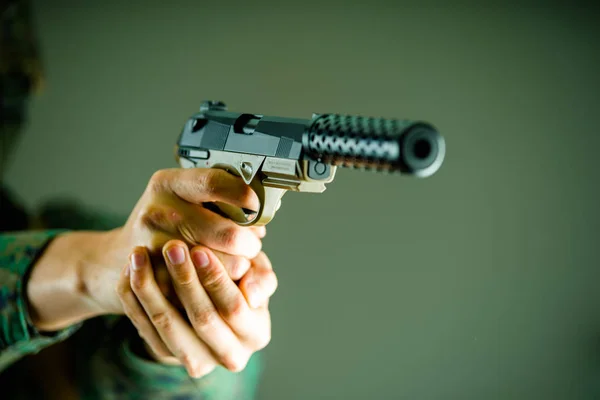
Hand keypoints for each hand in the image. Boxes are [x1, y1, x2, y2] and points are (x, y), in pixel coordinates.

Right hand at [84, 168, 265, 313]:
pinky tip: (213, 276)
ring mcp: (152, 246)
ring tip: (234, 260)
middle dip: (249, 243)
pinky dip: (217, 285)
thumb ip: (226, 203)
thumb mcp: (188, 201)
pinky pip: (203, 286)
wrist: (120, 259)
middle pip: (226, 233)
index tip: (257, 203)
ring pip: (220, 263)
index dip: (241, 194)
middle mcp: (157, 211)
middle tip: (251, 244)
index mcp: (168, 184)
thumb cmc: (168, 225)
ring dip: (238, 266)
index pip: (212, 182)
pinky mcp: (154, 279)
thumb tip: (259, 225)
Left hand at [117, 240, 276, 376]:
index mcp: (256, 334)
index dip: (217, 279)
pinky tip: (128, 271)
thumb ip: (260, 275)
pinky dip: (132, 298)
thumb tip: (251, 291)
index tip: (200, 249)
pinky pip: (142, 328)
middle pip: (203, 319)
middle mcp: (230, 355)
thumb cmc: (237, 280)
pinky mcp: (165, 356)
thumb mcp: (255, 273)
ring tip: (140, 255)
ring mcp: (197, 360)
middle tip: (171, 247)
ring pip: (167, 325)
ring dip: (150, 288)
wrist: (208, 302)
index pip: (234, 307)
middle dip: (185, 280)